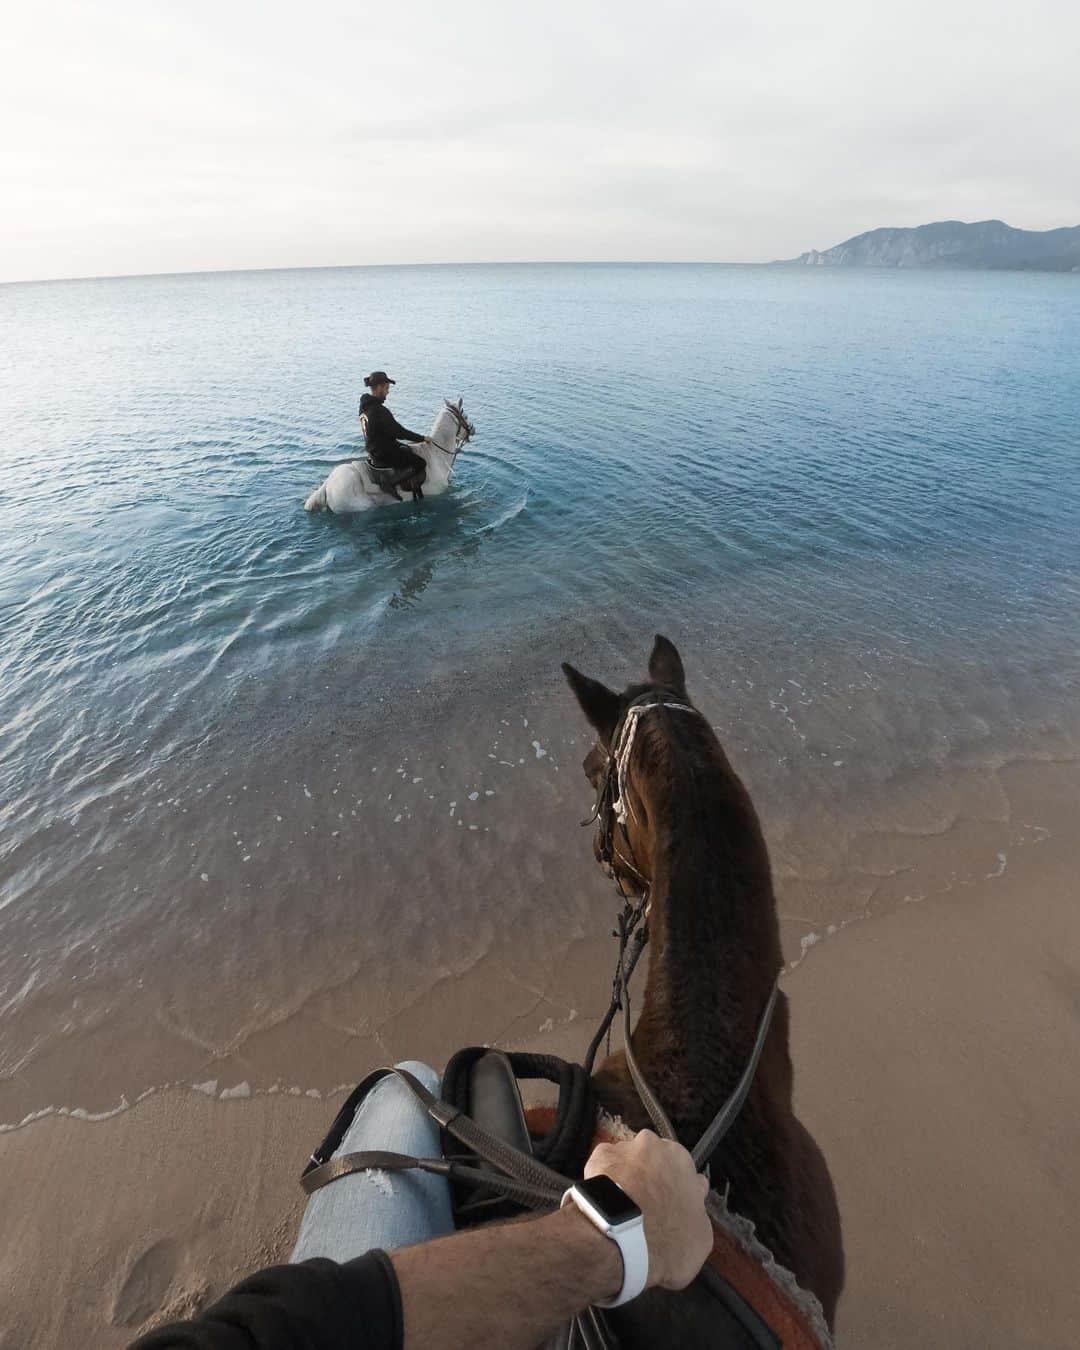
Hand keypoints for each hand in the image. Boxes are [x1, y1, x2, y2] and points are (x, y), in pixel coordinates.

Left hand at [583, 1131, 710, 1290]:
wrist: (621, 1241)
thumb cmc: (662, 1241)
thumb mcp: (700, 1241)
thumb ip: (697, 1217)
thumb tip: (693, 1217)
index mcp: (682, 1162)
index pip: (684, 1172)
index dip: (676, 1191)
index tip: (670, 1206)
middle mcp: (655, 1148)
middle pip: (653, 1161)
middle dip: (650, 1180)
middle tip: (645, 1209)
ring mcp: (626, 1150)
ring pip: (627, 1161)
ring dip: (626, 1179)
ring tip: (622, 1210)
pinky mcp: (602, 1156)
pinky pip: (603, 1166)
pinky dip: (603, 1180)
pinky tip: (605, 1204)